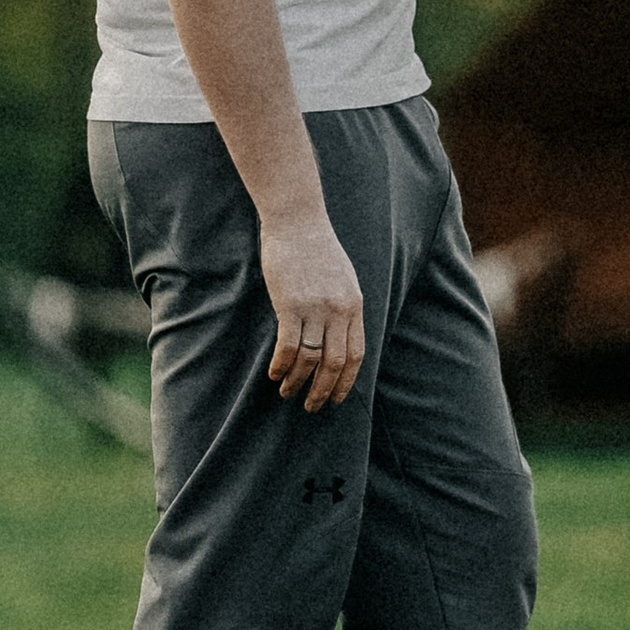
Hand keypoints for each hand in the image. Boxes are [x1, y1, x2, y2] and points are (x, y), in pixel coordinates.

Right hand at [259, 207, 365, 410]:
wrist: (298, 221)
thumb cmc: (317, 248)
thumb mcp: (343, 278)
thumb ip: (344, 307)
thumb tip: (338, 338)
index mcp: (354, 305)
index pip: (356, 354)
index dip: (345, 381)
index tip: (336, 399)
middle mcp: (339, 310)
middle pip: (335, 363)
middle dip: (323, 391)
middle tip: (311, 407)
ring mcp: (315, 308)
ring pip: (310, 359)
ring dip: (298, 382)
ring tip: (287, 393)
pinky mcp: (290, 304)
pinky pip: (288, 346)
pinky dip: (281, 365)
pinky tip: (274, 373)